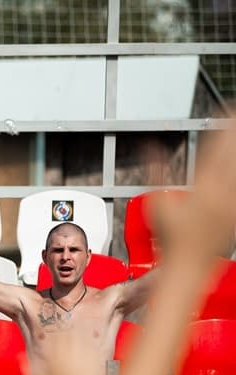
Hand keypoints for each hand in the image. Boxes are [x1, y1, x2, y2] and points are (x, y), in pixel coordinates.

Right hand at [155, 124, 235, 266]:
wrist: (189, 265)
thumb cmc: (170, 238)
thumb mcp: (157, 203)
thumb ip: (154, 171)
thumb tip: (148, 146)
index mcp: (201, 189)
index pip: (214, 149)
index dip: (222, 127)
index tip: (225, 109)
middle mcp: (221, 194)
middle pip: (233, 155)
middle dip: (235, 133)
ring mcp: (234, 203)